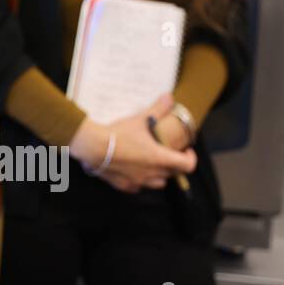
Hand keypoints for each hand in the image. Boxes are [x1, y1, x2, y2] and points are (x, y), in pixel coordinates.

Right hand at [70, 94, 196, 193]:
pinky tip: (134, 171)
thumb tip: (169, 97)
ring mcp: (139, 181)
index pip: (187, 165)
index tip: (186, 150)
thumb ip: (157, 109)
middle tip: (168, 153)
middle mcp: (152, 173)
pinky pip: (138, 187)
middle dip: (174, 164)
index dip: (190, 158)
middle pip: (173, 174)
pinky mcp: (125, 185)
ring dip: (159, 174)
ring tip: (153, 164)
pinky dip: (140, 181)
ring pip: (158, 183)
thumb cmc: (118, 134)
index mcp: (160, 158)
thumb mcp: (139, 119)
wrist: (93, 147)